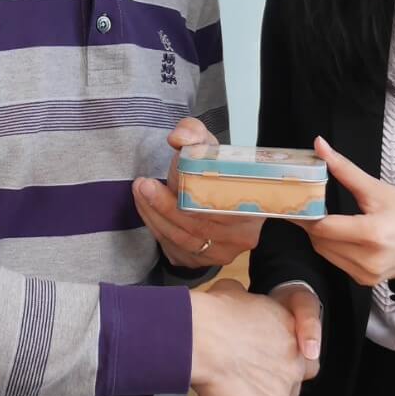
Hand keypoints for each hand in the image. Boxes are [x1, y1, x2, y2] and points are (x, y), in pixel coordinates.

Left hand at [133, 117, 263, 267]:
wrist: (223, 194)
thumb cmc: (217, 170)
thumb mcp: (209, 145)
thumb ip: (194, 133)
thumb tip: (179, 137)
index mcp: (254, 206)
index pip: (218, 206)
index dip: (186, 195)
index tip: (158, 177)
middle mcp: (241, 236)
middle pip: (197, 226)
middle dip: (163, 206)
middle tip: (142, 185)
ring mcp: (222, 253)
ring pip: (183, 239)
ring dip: (155, 217)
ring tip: (140, 192)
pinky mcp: (202, 261)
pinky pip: (174, 249)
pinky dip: (157, 229)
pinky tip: (147, 210)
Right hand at [190, 279, 305, 395]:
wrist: (202, 336)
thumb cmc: (213, 313)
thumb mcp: (232, 291)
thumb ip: (241, 298)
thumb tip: (234, 296)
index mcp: (292, 331)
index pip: (307, 360)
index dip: (285, 367)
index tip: (264, 368)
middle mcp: (295, 360)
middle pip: (291, 388)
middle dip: (270, 392)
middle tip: (244, 388)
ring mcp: (284, 387)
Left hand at [300, 136, 394, 286]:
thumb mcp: (377, 189)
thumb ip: (344, 169)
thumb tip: (319, 145)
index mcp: (371, 234)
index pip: (323, 227)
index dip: (305, 214)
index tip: (294, 201)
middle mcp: (368, 259)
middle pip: (321, 241)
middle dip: (312, 223)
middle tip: (307, 205)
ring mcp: (367, 274)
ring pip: (326, 253)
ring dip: (321, 235)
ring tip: (323, 217)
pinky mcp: (366, 281)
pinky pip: (337, 262)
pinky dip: (333, 247)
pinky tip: (340, 234)